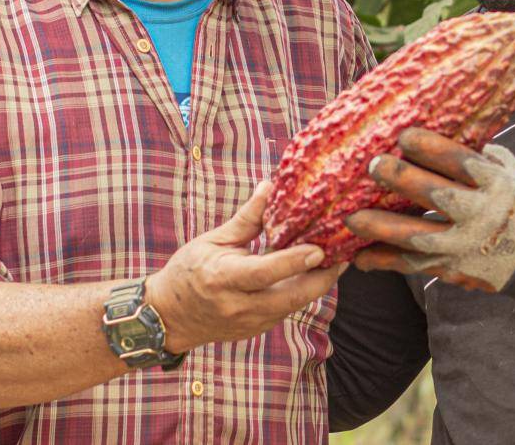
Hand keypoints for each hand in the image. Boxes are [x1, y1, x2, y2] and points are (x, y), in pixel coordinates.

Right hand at [145, 181, 342, 353]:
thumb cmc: (188, 271)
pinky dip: (303, 290)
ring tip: (337, 257)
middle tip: (345, 252)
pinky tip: (315, 272)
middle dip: (325, 276)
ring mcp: (251, 322)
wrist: (169, 317)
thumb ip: (247, 219)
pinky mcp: (258, 329)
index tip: (320, 248)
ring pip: (296, 303)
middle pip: (294, 296)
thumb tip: (271, 185)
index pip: (265, 272)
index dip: (295, 261)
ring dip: (318, 283)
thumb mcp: (212, 240)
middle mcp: (240, 305)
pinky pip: (288, 309)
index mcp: (224, 279)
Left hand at [344, 128, 514, 291]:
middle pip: (438, 197)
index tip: (404, 135)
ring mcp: (465, 245)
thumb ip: (471, 151)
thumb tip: (430, 118)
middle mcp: (481, 214)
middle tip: (373, 164)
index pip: (462, 162)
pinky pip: (415, 267)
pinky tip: (360, 257)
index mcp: (495, 181)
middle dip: (404, 180)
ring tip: (352, 218)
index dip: (432, 149)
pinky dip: (386, 262)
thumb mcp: (504, 167)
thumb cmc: (511, 196)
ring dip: (384, 228)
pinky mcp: (453, 268)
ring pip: (420, 238)